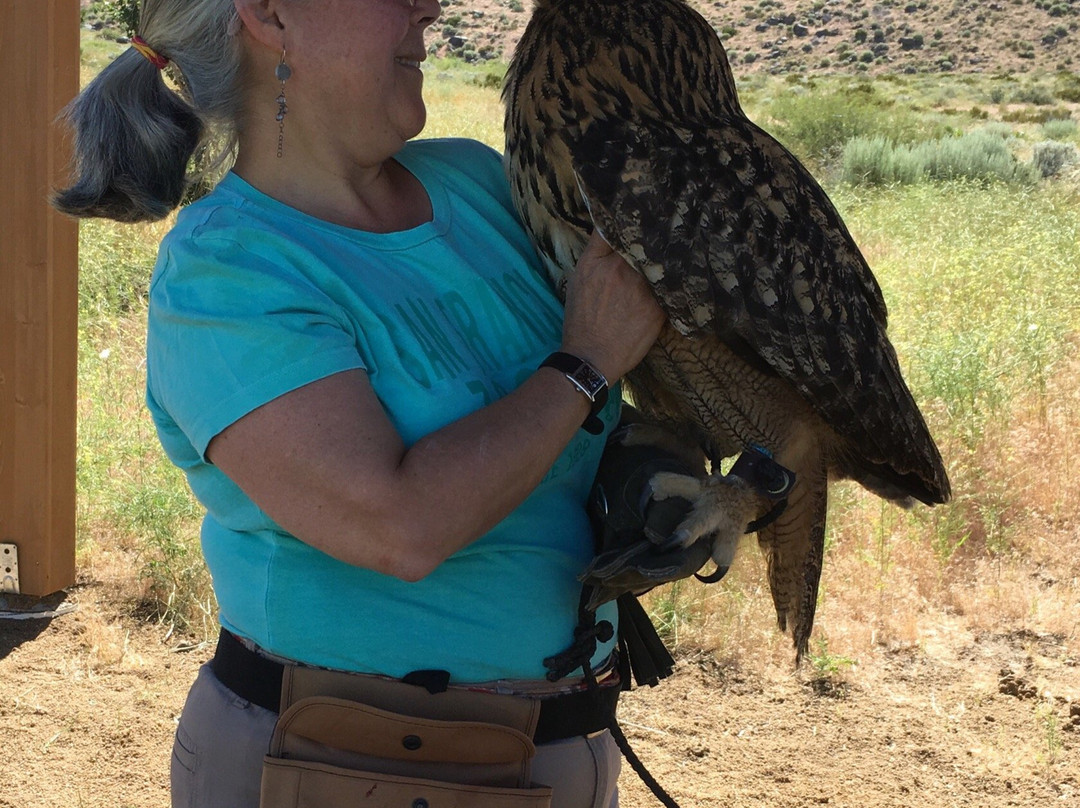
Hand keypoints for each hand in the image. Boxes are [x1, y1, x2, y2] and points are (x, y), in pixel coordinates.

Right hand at [560, 230, 665, 380]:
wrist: (591, 357)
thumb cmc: (582, 317)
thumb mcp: (579, 276)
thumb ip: (597, 247)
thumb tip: (610, 219)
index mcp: (602, 261)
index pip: (623, 227)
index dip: (635, 216)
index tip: (648, 209)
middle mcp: (624, 271)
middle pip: (648, 242)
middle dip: (657, 233)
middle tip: (667, 225)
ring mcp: (644, 290)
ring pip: (663, 263)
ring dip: (669, 257)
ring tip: (676, 251)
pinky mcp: (659, 310)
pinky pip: (672, 287)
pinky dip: (674, 281)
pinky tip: (677, 279)